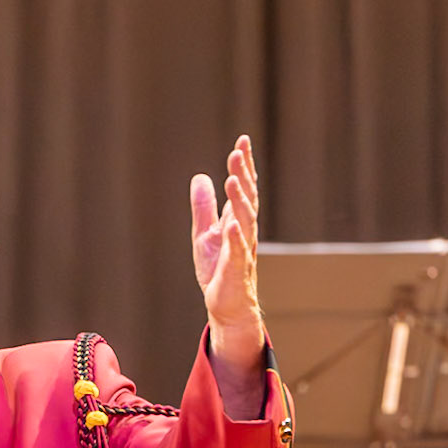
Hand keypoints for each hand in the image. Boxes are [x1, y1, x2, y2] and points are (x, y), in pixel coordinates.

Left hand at [191, 135, 263, 349]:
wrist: (227, 306)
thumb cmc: (218, 270)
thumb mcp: (204, 233)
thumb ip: (204, 207)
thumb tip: (201, 176)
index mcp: (238, 221)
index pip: (244, 189)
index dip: (244, 166)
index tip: (243, 141)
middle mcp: (244, 233)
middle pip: (246, 200)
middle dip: (243, 176)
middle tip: (238, 153)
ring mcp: (241, 251)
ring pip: (244, 222)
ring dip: (240, 201)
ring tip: (233, 180)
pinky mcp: (234, 271)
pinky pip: (237, 253)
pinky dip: (235, 238)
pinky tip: (232, 224)